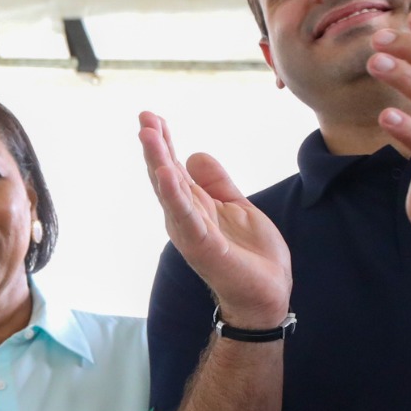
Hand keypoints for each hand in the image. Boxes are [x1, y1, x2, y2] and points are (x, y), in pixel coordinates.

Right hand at [139, 113, 292, 327]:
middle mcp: (185, 217)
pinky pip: (186, 217)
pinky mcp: (203, 245)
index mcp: (194, 206)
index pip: (173, 168)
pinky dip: (174, 195)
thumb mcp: (237, 206)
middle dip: (154, 146)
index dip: (164, 142)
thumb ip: (217, 183)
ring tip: (148, 134)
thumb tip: (194, 154)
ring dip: (157, 161)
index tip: (152, 116)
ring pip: (169, 191)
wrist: (266, 294)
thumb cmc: (251, 256)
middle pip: (165, 175)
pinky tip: (166, 173)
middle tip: (144, 116)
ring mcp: (191, 231)